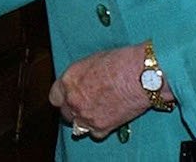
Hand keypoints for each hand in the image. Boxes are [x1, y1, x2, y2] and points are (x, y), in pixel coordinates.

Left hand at [49, 42, 167, 138]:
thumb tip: (81, 83)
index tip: (69, 97)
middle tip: (85, 105)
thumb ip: (80, 77)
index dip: (63, 97)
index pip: (55, 96)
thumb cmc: (119, 62)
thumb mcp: (91, 62)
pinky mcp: (101, 127)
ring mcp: (86, 115)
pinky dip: (100, 129)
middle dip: (73, 109)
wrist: (140, 76)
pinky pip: (94, 134)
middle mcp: (73, 99)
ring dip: (84, 120)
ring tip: (96, 112)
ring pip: (77, 126)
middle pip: (65, 112)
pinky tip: (108, 119)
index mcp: (68, 80)